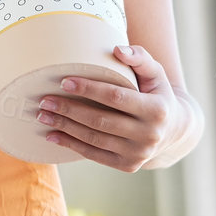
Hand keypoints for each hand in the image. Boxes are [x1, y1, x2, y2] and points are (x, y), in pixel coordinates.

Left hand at [38, 44, 182, 170]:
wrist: (173, 130)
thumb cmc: (157, 94)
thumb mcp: (155, 75)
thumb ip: (140, 58)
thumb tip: (117, 50)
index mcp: (157, 110)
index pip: (116, 97)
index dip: (89, 89)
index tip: (64, 82)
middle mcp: (150, 134)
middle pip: (100, 120)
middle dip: (69, 110)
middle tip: (45, 101)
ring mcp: (138, 153)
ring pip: (93, 139)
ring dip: (64, 127)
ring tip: (42, 115)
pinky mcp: (127, 166)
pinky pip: (93, 155)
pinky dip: (70, 144)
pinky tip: (51, 135)